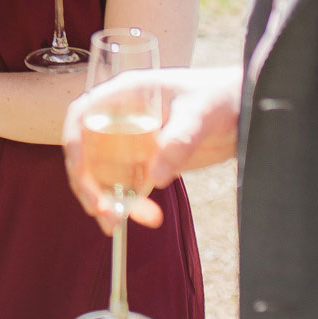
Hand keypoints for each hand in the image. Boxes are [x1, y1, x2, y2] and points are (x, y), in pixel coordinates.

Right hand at [64, 67, 241, 234]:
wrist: (243, 111)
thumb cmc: (220, 96)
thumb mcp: (201, 112)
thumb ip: (178, 140)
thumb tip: (156, 178)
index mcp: (125, 94)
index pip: (83, 114)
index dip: (74, 143)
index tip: (80, 171)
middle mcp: (121, 118)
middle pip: (87, 151)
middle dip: (88, 183)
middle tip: (103, 211)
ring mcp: (132, 142)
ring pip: (104, 174)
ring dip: (108, 200)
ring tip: (120, 224)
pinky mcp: (147, 163)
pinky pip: (128, 187)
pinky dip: (130, 205)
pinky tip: (145, 218)